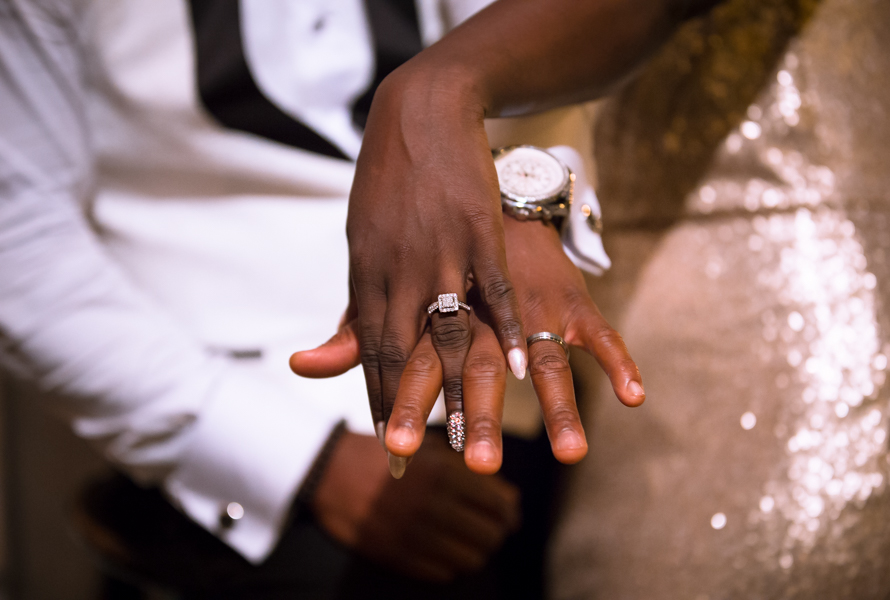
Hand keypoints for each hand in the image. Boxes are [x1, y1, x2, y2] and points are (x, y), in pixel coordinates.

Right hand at [310, 430, 520, 581]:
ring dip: (475, 551)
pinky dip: (449, 562)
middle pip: (490, 535)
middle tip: (491, 528)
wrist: (331, 471)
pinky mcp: (396, 556)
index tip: (509, 515)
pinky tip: (442, 546)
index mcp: (444, 473)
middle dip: (495, 532)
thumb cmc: (387, 455)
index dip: (509, 513)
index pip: (499, 505)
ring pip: (470, 559)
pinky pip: (442, 572)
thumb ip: (471, 471)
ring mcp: (414, 534)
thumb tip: (510, 498)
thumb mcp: (430, 449)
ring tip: (468, 539)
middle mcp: (432, 505)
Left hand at [345, 65, 528, 438]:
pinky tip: (516, 368)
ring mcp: (440, 249)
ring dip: (455, 384)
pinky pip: (494, 290)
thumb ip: (355, 307)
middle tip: (409, 456)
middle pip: (402, 350)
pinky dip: (504, 330)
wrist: (420, 112)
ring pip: (447, 329)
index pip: (368, 350)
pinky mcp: (480, 231)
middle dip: (405, 407)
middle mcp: (398, 267)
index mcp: (366, 272)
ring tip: (463, 431)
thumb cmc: (389, 186)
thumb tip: (318, 361)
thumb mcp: (361, 244)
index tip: (387, 446)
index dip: (377, 400)